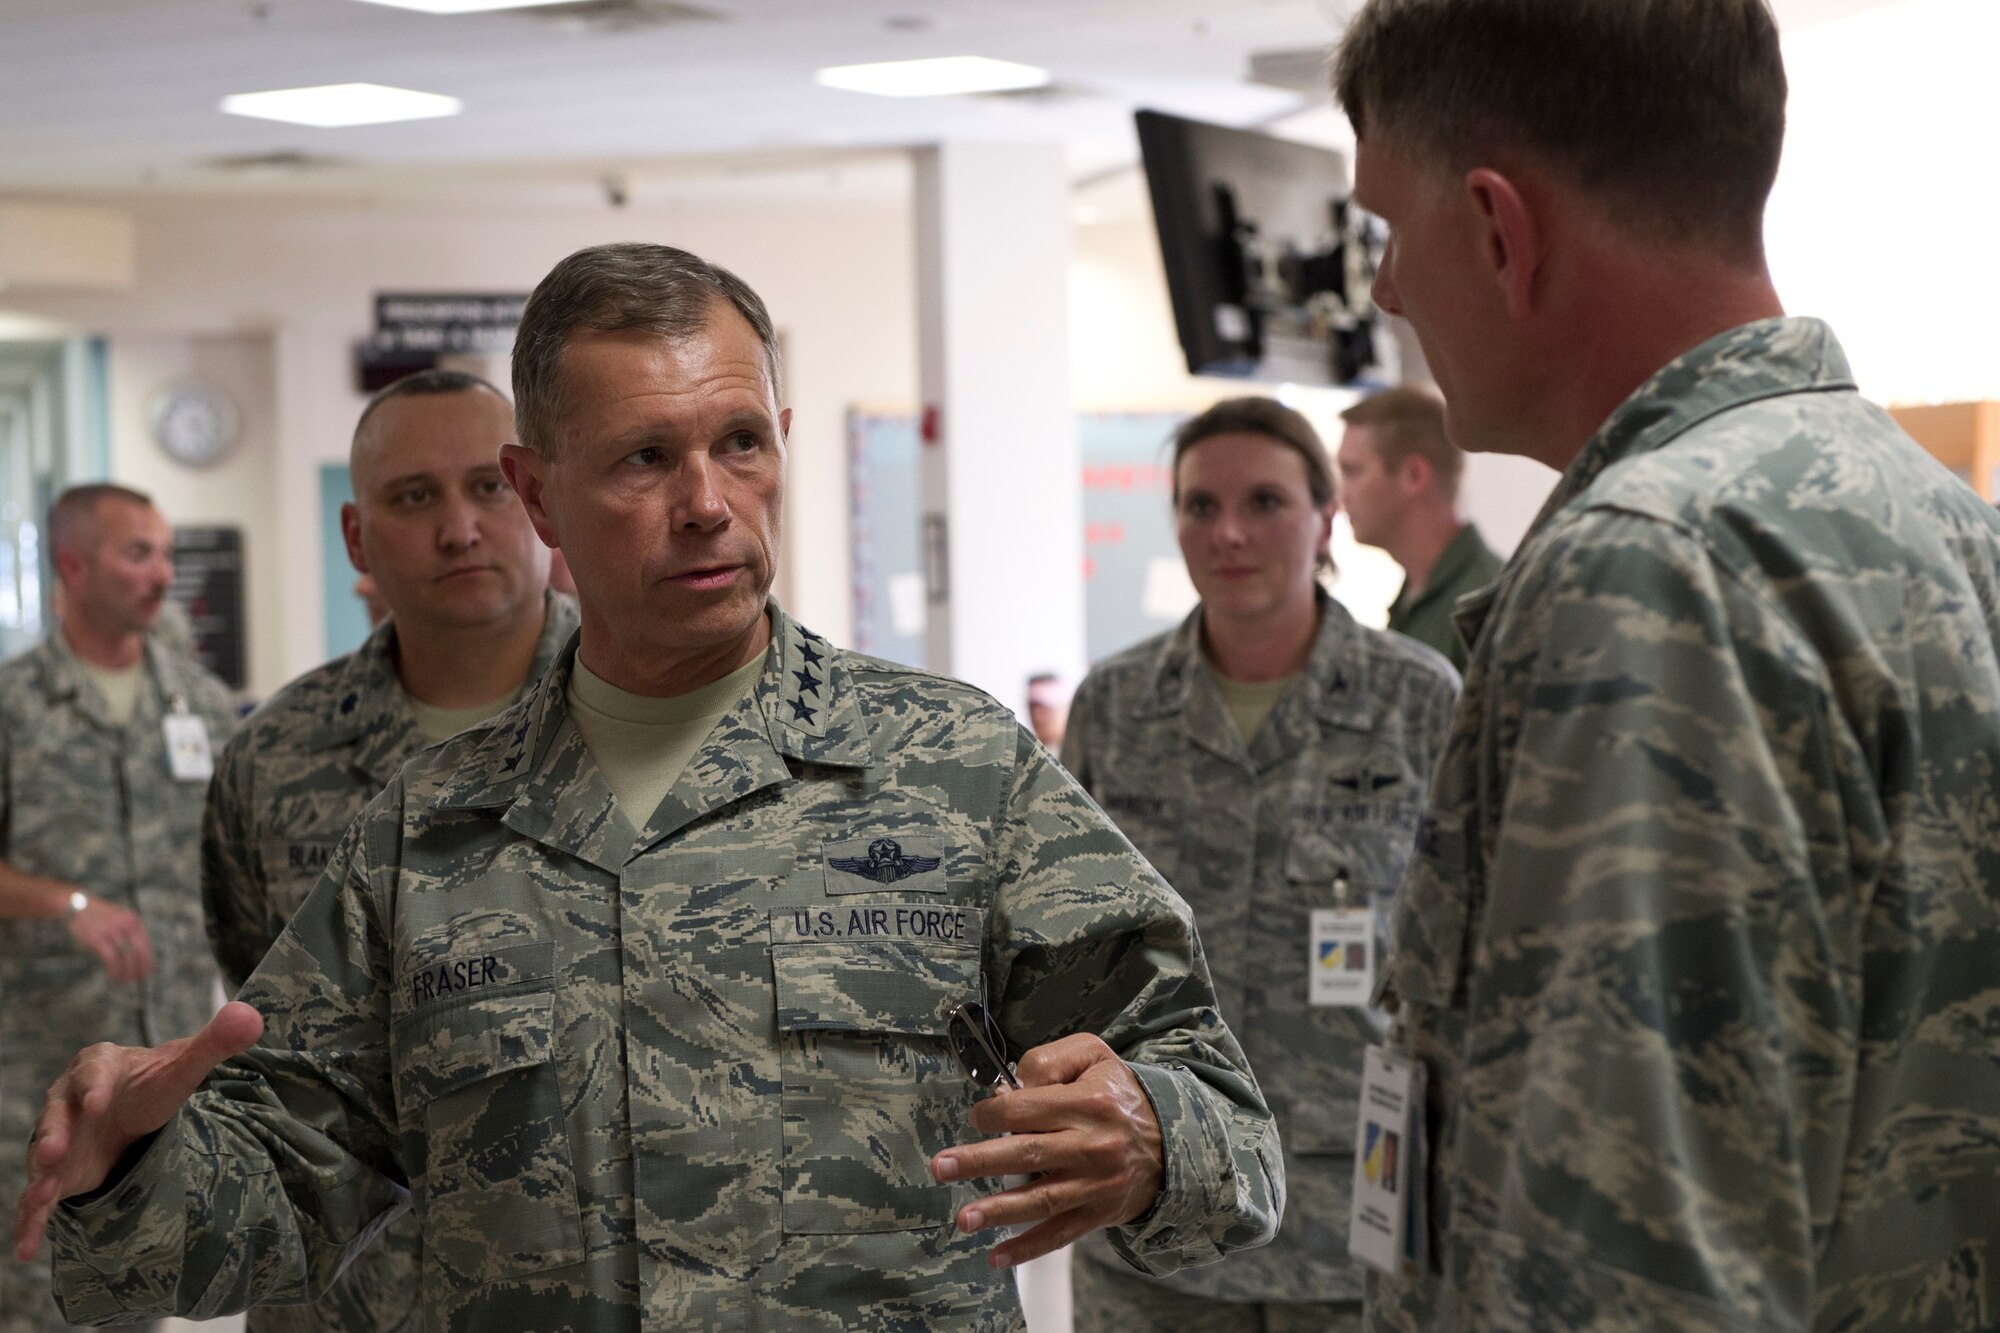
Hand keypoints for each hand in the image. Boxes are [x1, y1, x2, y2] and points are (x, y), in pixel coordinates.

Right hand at [13, 1001, 263, 1262]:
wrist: (133, 1109)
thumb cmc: (154, 1083)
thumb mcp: (183, 1066)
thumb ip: (214, 1042)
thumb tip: (251, 1015)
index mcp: (97, 1066)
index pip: (94, 1073)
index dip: (95, 1086)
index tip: (99, 1102)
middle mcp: (67, 1102)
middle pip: (55, 1116)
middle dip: (52, 1134)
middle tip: (52, 1152)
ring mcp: (57, 1140)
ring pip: (41, 1159)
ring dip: (38, 1177)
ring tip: (39, 1196)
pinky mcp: (57, 1173)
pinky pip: (38, 1198)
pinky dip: (30, 1221)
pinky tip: (24, 1247)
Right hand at [66, 895, 154, 983]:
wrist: (77, 905)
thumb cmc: (100, 917)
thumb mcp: (120, 919)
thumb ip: (130, 934)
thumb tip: (140, 959)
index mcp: (133, 920)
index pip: (146, 944)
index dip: (148, 961)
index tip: (147, 972)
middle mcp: (125, 924)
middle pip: (138, 952)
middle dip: (139, 969)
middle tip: (136, 979)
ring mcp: (111, 930)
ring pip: (125, 957)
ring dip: (126, 973)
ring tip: (123, 980)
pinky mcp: (97, 938)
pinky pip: (111, 958)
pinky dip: (114, 970)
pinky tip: (113, 976)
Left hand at [929, 1033, 1163, 1269]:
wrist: (1170, 1141)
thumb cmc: (1117, 1094)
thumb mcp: (1093, 1056)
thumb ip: (1049, 1062)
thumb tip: (1008, 1089)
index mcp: (1089, 1103)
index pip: (1028, 1108)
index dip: (994, 1112)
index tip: (976, 1117)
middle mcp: (1093, 1146)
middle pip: (1028, 1153)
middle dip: (980, 1161)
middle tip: (942, 1166)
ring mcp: (1095, 1185)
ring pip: (1041, 1200)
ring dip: (999, 1210)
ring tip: (965, 1218)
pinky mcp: (1097, 1214)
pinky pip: (1059, 1235)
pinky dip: (1028, 1248)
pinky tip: (997, 1257)